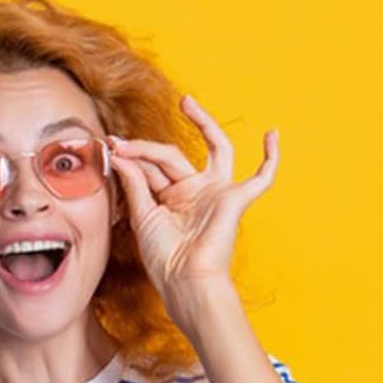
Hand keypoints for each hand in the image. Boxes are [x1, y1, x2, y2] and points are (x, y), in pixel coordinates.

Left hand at [109, 94, 277, 320]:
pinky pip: (262, 178)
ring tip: (186, 102)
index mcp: (172, 197)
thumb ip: (135, 182)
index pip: (152, 165)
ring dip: (204, 123)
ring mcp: (217, 192)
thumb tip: (119, 152)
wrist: (185, 281)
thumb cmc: (164, 258)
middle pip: (172, 156)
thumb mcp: (143, 216)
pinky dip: (271, 158)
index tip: (110, 146)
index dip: (132, 155)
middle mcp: (195, 191)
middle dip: (147, 147)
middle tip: (123, 140)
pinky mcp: (236, 199)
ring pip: (214, 148)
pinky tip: (272, 134)